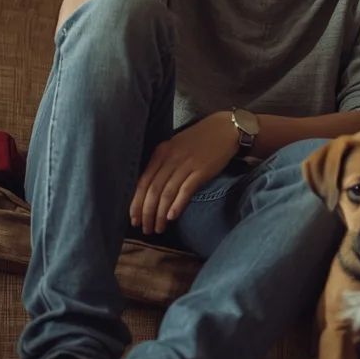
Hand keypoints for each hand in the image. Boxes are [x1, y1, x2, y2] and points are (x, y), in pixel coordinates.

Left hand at [129, 112, 237, 234]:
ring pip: (167, 192)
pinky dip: (177, 204)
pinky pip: (186, 189)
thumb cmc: (200, 140)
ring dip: (160, 214)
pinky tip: (172, 217)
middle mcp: (171, 158)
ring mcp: (186, 164)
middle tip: (145, 229)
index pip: (143, 182)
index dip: (136, 203)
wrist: (225, 129)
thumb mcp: (176, 147)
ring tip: (158, 228)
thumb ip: (163, 164)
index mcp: (161, 152)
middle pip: (153, 190)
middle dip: (146, 212)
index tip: (133, 220)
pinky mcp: (202, 170)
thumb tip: (152, 190)